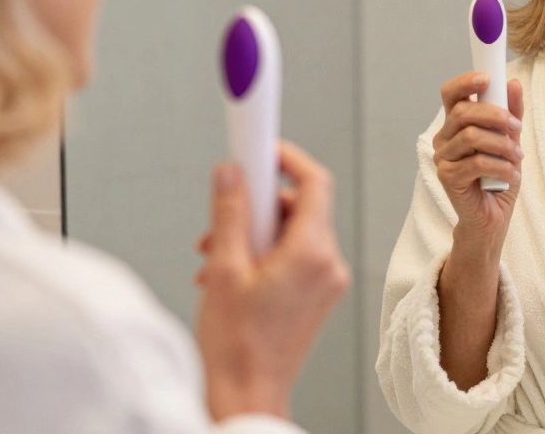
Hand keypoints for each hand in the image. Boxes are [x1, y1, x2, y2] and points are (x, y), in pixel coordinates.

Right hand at [194, 142, 350, 421]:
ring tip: (217, 256)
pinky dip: (264, 253)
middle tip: (222, 219)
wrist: (247, 395)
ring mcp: (325, 282)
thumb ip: (230, 213)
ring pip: (293, 233)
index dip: (287, 158)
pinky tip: (231, 272)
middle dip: (257, 206)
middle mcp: (327, 264)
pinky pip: (295, 256)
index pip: (314, 181)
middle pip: (299, 207)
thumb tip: (233, 173)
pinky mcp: (316, 295)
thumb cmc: (237, 347)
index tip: (262, 149)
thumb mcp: (224, 268)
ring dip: (255, 233)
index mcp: (311, 252)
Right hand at [432, 73, 524, 250]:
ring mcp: (443, 158)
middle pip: (462, 112)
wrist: (493, 218)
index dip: (465, 82)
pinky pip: (476, 162)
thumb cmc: (498, 179)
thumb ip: (511, 114)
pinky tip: (511, 174)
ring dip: (501, 144)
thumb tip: (513, 84)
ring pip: (471, 136)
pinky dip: (500, 166)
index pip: (450, 94)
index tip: (488, 78)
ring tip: (517, 157)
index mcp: (455, 125)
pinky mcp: (447, 178)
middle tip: (517, 128)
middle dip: (496, 115)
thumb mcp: (510, 142)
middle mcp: (444, 139)